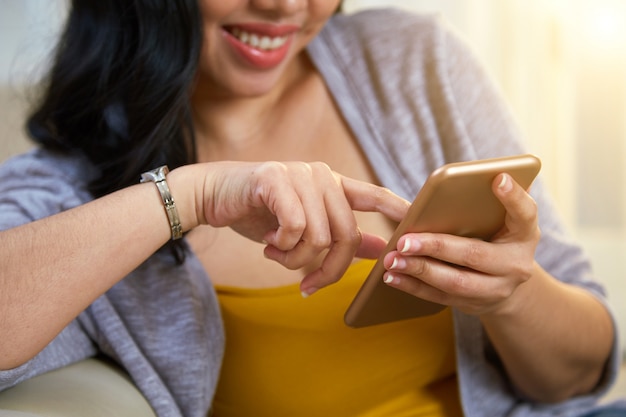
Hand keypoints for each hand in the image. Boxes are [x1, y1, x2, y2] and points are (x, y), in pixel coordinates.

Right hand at [193, 161, 408, 294]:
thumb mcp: (302, 228)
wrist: (214, 197)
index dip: (398, 208)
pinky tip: (269, 244)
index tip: (418, 223)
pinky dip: (282, 247)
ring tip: (278, 255)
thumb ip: (341, 235)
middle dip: (328, 269)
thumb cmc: (260, 214)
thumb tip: (380, 248)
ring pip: (319, 236)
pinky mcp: (276, 180)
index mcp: (332, 184)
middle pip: (346, 234)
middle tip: (307, 284)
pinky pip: (296, 228)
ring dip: (296, 260)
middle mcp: (322, 175)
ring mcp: (300, 174)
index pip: (374, 194)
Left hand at [381, 173, 539, 315]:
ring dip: (419, 269)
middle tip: (405, 240)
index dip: (513, 196)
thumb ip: (483, 204)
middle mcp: (516, 265)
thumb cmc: (496, 236)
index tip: (497, 178)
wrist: (506, 282)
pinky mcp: (473, 304)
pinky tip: (391, 276)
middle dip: (436, 247)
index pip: (525, 213)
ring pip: (455, 282)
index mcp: (524, 234)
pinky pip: (439, 297)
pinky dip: (412, 286)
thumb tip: (441, 191)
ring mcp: (496, 290)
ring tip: (393, 259)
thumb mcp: (502, 219)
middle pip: (474, 255)